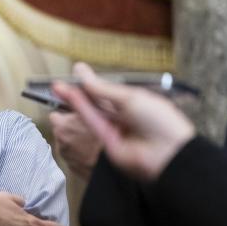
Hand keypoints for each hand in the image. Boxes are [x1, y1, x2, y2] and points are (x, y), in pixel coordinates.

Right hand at [51, 62, 195, 180]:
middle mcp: (125, 117)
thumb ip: (104, 89)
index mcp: (137, 103)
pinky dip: (80, 109)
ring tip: (58, 87)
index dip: (92, 84)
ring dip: (74, 100)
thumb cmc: (160, 121)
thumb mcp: (131, 97)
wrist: (168, 152)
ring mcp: (115, 130)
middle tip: (60, 83)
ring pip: (91, 112)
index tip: (77, 73)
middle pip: (97, 103)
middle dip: (79, 92)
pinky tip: (71, 96)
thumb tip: (85, 76)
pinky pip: (92, 123)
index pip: (110, 92)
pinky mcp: (107, 142)